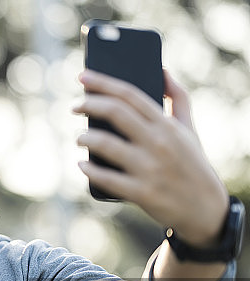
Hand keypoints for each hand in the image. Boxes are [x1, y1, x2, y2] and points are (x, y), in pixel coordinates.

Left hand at [74, 70, 228, 246]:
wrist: (206, 209)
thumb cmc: (192, 164)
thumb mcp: (189, 130)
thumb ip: (178, 98)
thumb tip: (162, 71)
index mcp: (167, 125)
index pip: (130, 95)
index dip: (103, 83)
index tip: (83, 76)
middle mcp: (158, 143)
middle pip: (115, 113)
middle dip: (88, 105)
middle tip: (74, 106)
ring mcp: (149, 168)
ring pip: (105, 144)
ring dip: (85, 138)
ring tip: (80, 138)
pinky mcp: (141, 192)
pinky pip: (106, 178)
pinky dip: (89, 169)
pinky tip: (81, 164)